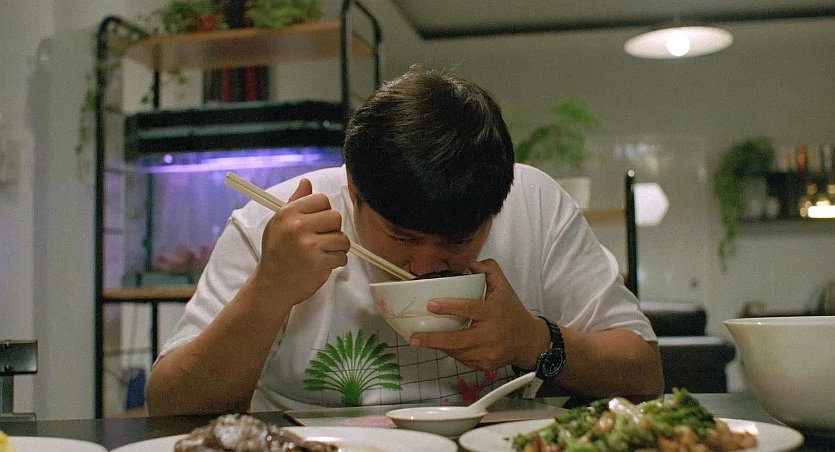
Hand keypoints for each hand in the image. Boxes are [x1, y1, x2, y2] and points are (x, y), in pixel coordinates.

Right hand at [252, 179, 350, 306]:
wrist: (272, 285)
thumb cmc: (276, 253)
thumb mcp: (279, 223)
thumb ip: (295, 202)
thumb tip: (307, 182)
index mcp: (288, 213)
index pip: (321, 199)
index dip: (324, 211)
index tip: (317, 223)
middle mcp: (298, 226)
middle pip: (335, 216)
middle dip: (333, 229)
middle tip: (321, 239)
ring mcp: (309, 245)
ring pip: (342, 238)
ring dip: (337, 247)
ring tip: (324, 252)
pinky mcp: (319, 263)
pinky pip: (342, 256)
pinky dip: (336, 261)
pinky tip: (323, 264)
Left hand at [409, 259, 549, 370]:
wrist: (529, 341)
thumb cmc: (512, 311)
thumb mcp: (504, 287)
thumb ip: (490, 270)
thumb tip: (469, 263)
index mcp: (493, 312)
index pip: (470, 308)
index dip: (450, 307)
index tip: (430, 305)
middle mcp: (490, 334)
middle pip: (458, 340)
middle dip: (434, 340)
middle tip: (414, 338)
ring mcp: (488, 353)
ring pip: (457, 352)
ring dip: (439, 347)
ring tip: (421, 341)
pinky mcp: (485, 365)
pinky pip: (463, 360)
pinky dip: (451, 353)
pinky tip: (442, 346)